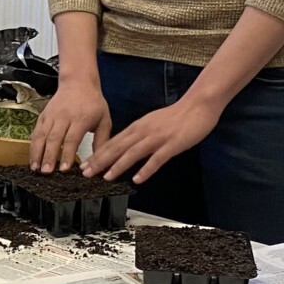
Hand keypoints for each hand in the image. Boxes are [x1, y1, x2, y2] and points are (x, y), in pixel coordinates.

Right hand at [30, 80, 112, 172]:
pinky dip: (33, 145)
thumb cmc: (93, 103)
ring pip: (42, 136)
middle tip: (47, 172)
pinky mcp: (43, 116)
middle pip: (54, 138)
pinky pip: (36, 132)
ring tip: (35, 168)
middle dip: (49, 156)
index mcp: (81, 118)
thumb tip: (100, 162)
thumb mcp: (104, 120)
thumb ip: (102, 141)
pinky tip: (32, 158)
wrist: (78, 82)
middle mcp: (64, 117)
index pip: (72, 139)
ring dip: (37, 153)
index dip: (67, 154)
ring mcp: (51, 116)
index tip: (64, 169)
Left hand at [84, 94, 221, 183]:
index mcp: (138, 127)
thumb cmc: (176, 116)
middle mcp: (143, 131)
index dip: (97, 154)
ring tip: (106, 177)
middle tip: (86, 173)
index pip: (113, 142)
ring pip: (133, 153)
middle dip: (100, 161)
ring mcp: (157, 138)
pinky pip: (157, 158)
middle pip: (118, 148)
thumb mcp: (151, 124)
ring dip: (118, 165)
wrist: (198, 105)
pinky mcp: (172, 144)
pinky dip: (146, 169)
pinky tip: (138, 179)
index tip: (85, 165)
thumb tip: (123, 148)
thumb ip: (138, 136)